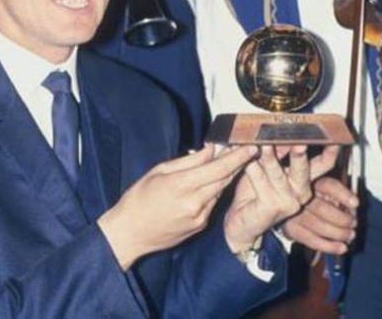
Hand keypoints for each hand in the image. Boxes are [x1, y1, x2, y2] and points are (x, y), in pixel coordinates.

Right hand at [98, 145, 257, 269]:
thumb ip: (188, 161)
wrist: (130, 233)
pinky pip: (211, 204)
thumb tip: (210, 150)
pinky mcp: (200, 226)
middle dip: (237, 165)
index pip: (218, 168)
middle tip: (246, 151)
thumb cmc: (138, 199)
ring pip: (219, 191)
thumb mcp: (159, 171)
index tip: (251, 147)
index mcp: (182, 185)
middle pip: (224, 180)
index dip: (237, 157)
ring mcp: (199, 217)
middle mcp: (194, 203)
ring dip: (224, 178)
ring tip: (225, 164)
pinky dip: (212, 192)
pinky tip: (204, 186)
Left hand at [222, 145, 338, 253]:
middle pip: (304, 168)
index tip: (331, 136)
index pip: (324, 163)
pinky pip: (260, 181)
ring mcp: (288, 201)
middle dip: (299, 154)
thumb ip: (279, 150)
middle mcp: (300, 191)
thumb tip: (282, 130)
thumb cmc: (254, 192)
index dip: (330, 151)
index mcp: (303, 179)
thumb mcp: (269, 165)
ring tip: (262, 145)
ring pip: (278, 173)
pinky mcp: (272, 206)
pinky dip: (252, 169)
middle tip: (298, 142)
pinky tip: (247, 161)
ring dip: (269, 158)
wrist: (242, 221)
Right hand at [280, 175, 358, 254]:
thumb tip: (353, 207)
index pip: (327, 185)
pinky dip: (328, 246)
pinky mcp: (290, 228)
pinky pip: (310, 240)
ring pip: (316, 225)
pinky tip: (341, 248)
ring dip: (338, 233)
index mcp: (310, 181)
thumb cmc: (312, 196)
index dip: (342, 194)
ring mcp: (292, 213)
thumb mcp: (325, 188)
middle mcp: (298, 195)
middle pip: (320, 208)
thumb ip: (339, 195)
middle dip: (341, 219)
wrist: (286, 204)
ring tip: (350, 235)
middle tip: (353, 223)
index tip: (355, 203)